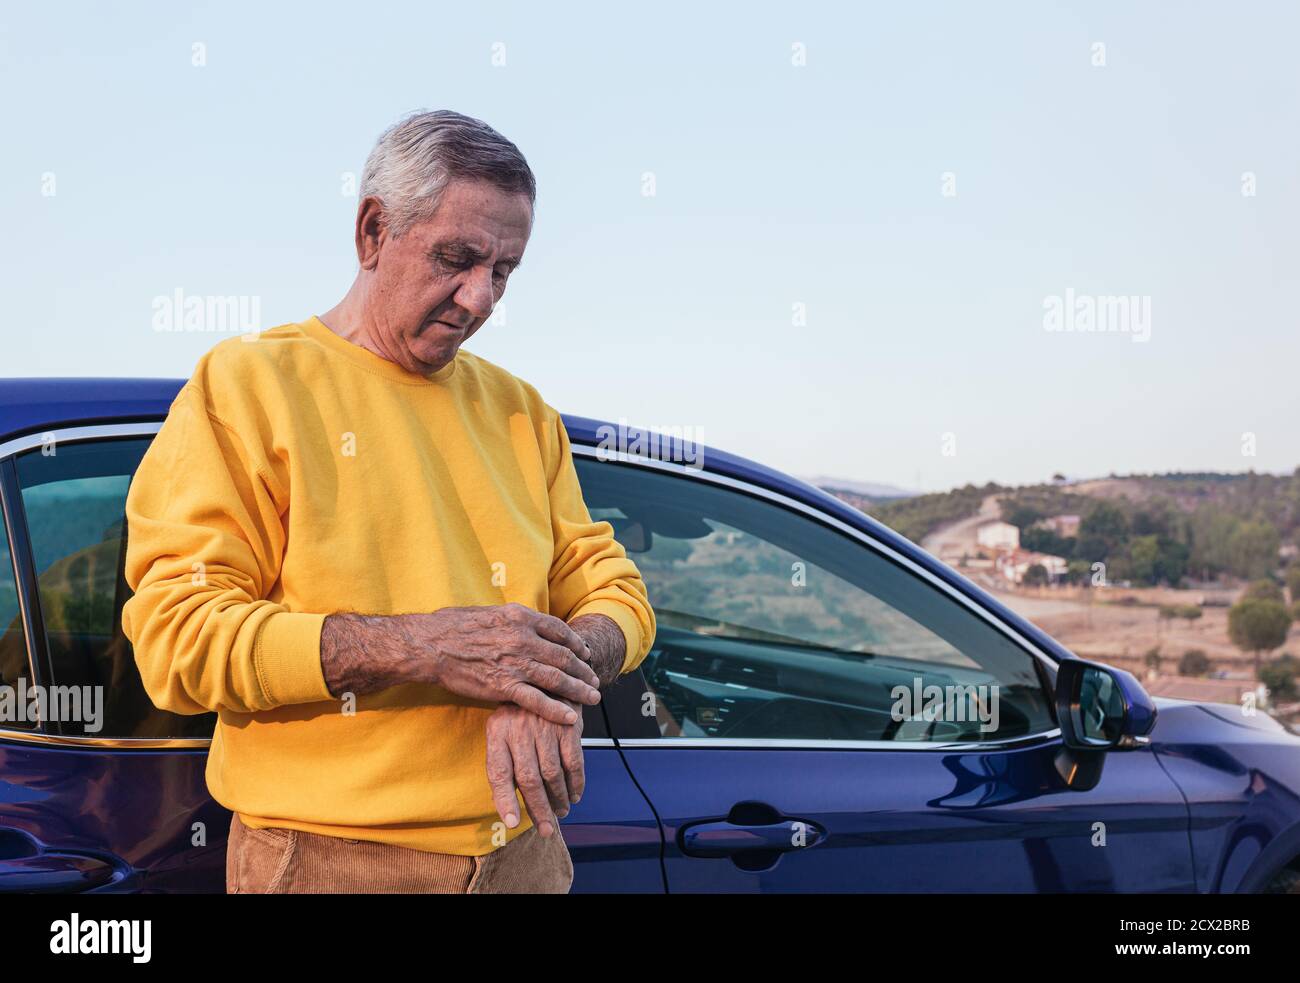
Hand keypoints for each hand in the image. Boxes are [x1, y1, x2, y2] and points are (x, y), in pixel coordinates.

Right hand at [423, 604, 599, 724]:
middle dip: (583, 669)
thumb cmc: (453, 626)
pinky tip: (570, 718)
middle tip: (594, 679)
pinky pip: (537, 701)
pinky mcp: (503, 686)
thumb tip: (526, 623)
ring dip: (578, 689)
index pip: (559, 631)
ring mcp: (515, 663)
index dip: (576, 644)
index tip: (584, 653)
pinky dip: (556, 710)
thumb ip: (513, 619)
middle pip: (564, 656)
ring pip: (557, 679)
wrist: (430, 645)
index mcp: (520, 617)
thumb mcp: (490, 612)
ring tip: (592, 697)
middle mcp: (523, 639)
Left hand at [485, 699, 583, 837]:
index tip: (513, 823)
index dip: (506, 800)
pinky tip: (574, 794)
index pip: (499, 772)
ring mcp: (545, 725)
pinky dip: (576, 783)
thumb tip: (507, 806)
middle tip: (545, 829)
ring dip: (558, 798)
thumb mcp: (501, 728)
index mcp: (497, 730)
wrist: (545, 676)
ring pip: (552, 773)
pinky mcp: (568, 724)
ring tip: (560, 811)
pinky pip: (574, 762)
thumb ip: (502, 760)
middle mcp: (519, 728)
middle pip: (529, 778)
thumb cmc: (519, 712)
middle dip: (538, 809)